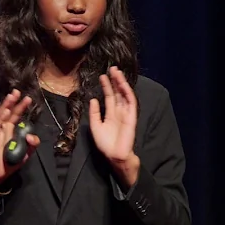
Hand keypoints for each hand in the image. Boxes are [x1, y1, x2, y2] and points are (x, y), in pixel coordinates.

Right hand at [0, 90, 40, 184]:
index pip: (17, 116)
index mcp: (12, 130)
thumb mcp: (27, 152)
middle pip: (9, 112)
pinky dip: (1, 117)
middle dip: (13, 101)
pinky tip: (6, 110)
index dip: (21, 107)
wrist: (2, 172)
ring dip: (7, 105)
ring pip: (2, 115)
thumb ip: (32, 144)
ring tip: (11, 96)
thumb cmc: (13, 161)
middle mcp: (5, 129)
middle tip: (17, 91)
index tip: (28, 98)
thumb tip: (32, 136)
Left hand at [89, 67, 139, 181]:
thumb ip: (94, 113)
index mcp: (110, 114)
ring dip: (121, 83)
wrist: (114, 156)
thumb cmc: (105, 144)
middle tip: (112, 68)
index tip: (102, 76)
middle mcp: (119, 111)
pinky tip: (123, 84)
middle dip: (115, 81)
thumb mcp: (95, 126)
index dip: (106, 86)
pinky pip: (131, 103)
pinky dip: (127, 93)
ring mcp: (126, 113)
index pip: (109, 96)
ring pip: (124, 95)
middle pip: (117, 93)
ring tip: (117, 72)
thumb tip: (93, 99)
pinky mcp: (131, 117)